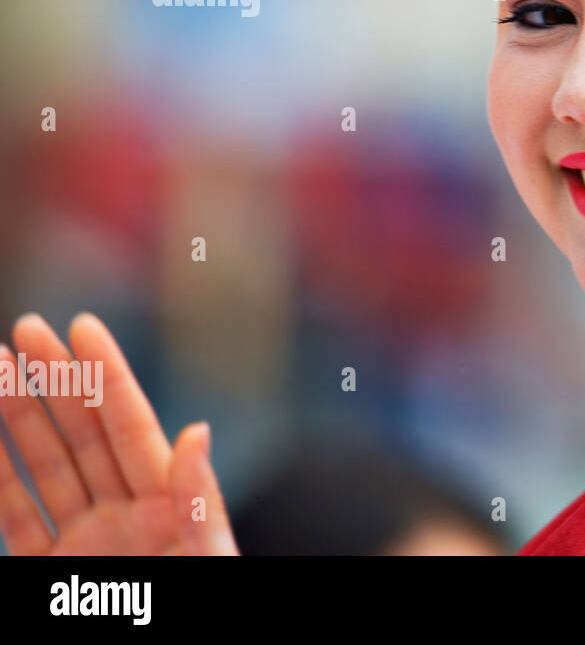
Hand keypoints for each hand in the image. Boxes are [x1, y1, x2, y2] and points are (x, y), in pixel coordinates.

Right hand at [0, 312, 238, 554]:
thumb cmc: (205, 619)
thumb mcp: (209, 559)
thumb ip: (200, 503)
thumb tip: (198, 431)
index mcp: (169, 507)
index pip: (132, 427)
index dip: (107, 375)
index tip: (84, 326)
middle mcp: (127, 518)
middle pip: (85, 435)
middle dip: (56, 380)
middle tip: (29, 327)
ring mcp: (87, 545)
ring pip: (45, 468)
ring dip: (17, 418)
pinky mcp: (48, 576)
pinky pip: (16, 518)